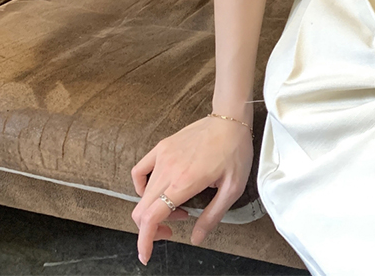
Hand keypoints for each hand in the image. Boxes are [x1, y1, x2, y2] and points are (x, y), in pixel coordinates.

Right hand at [130, 114, 253, 264]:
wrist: (231, 119)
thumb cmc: (235, 150)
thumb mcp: (233, 188)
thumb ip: (212, 216)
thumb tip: (196, 238)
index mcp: (184, 182)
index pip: (151, 218)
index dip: (144, 241)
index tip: (145, 255)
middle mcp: (168, 169)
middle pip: (142, 210)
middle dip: (152, 229)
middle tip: (174, 227)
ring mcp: (162, 156)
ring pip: (142, 194)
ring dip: (152, 210)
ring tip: (176, 207)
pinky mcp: (162, 147)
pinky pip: (139, 171)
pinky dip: (141, 187)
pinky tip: (157, 190)